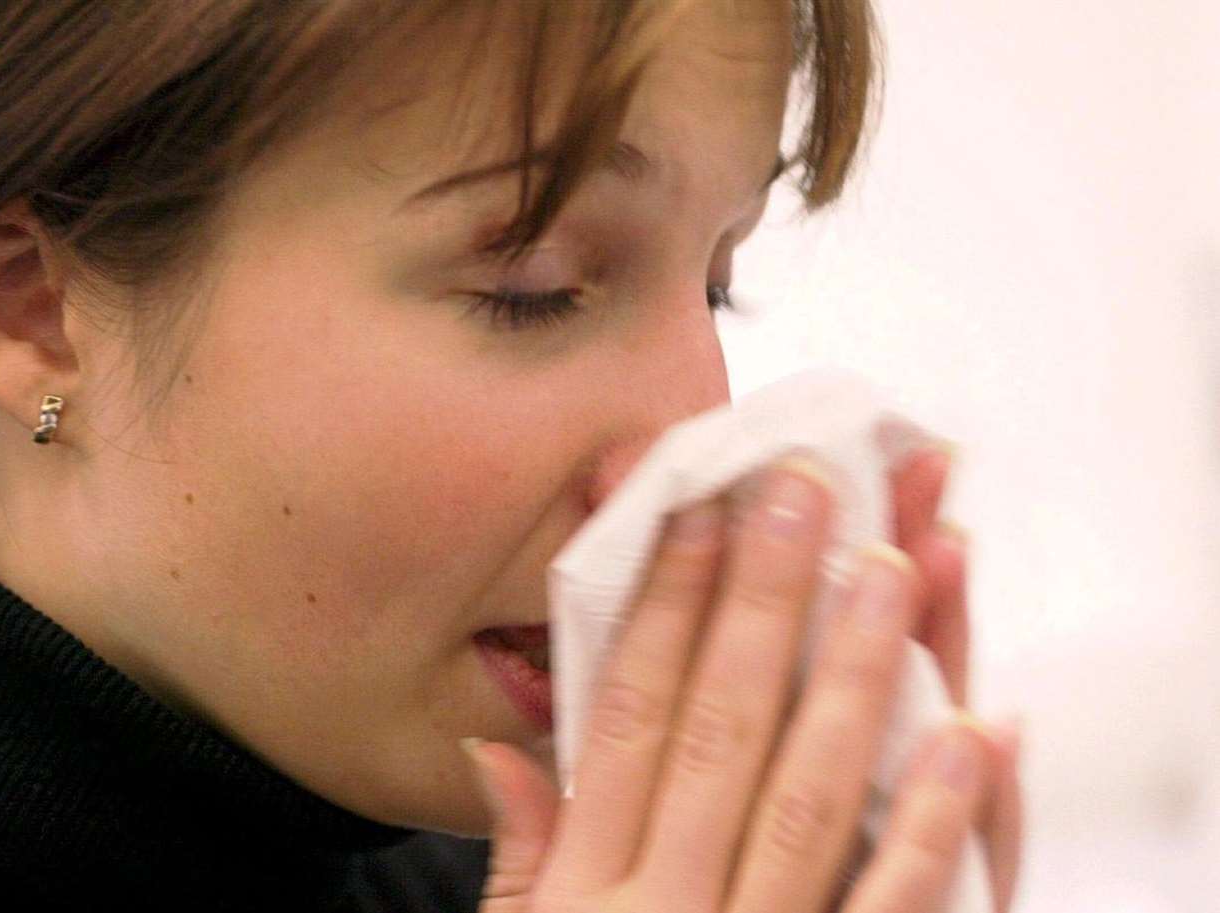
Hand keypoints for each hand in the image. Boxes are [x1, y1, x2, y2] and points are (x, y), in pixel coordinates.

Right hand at [464, 451, 1003, 911]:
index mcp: (583, 894)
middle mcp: (663, 911)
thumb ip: (515, 860)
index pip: (623, 718)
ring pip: (808, 797)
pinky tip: (977, 734)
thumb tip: (495, 748)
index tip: (695, 513)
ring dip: (852, 677)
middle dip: (763, 604)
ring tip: (891, 567)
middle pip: (717, 730)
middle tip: (804, 493)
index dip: (662, 610)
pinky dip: (938, 823)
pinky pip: (889, 911)